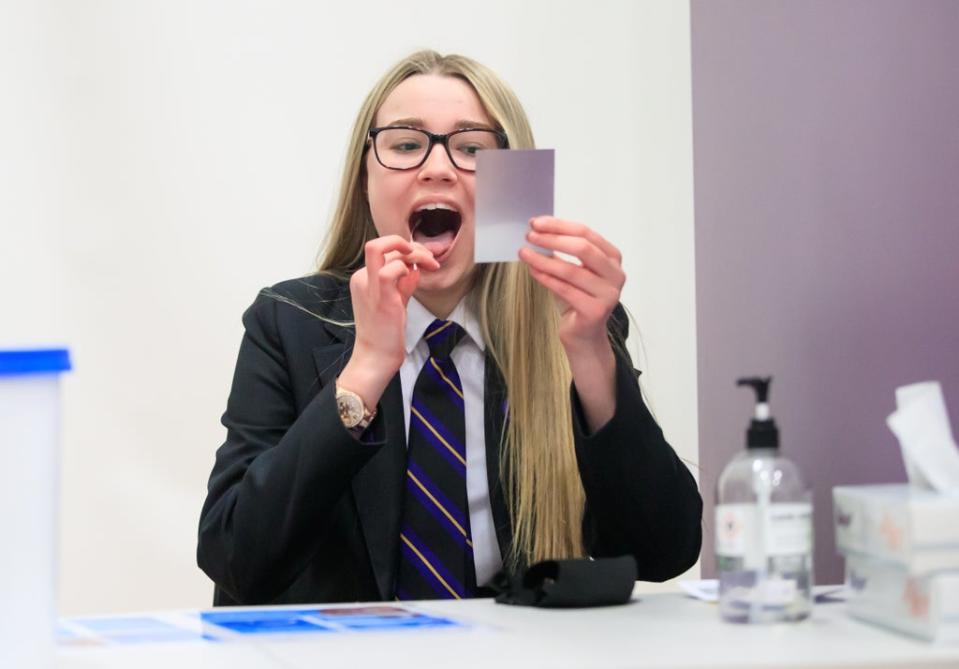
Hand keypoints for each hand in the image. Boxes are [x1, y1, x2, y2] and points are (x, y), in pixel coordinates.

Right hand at [338, 235, 437, 407]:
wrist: (376, 356)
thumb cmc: (386, 332)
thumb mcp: (396, 301)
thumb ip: (404, 283)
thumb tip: (416, 269)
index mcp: (363, 278)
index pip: (384, 251)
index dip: (408, 249)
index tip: (425, 260)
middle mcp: (362, 278)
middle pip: (379, 243)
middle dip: (408, 244)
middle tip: (428, 258)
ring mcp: (368, 286)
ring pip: (381, 248)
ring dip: (412, 253)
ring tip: (429, 266)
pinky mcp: (381, 296)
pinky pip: (393, 269)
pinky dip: (408, 268)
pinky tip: (416, 279)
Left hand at [518, 217, 624, 354]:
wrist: (583, 334)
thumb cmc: (576, 297)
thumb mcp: (571, 268)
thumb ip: (561, 249)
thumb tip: (538, 229)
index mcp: (612, 257)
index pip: (586, 233)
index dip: (559, 225)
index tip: (536, 222)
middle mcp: (615, 274)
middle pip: (583, 248)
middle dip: (552, 239)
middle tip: (530, 235)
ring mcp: (608, 294)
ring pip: (571, 270)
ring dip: (543, 259)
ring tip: (524, 253)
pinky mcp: (595, 311)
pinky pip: (565, 290)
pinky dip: (546, 278)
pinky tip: (532, 270)